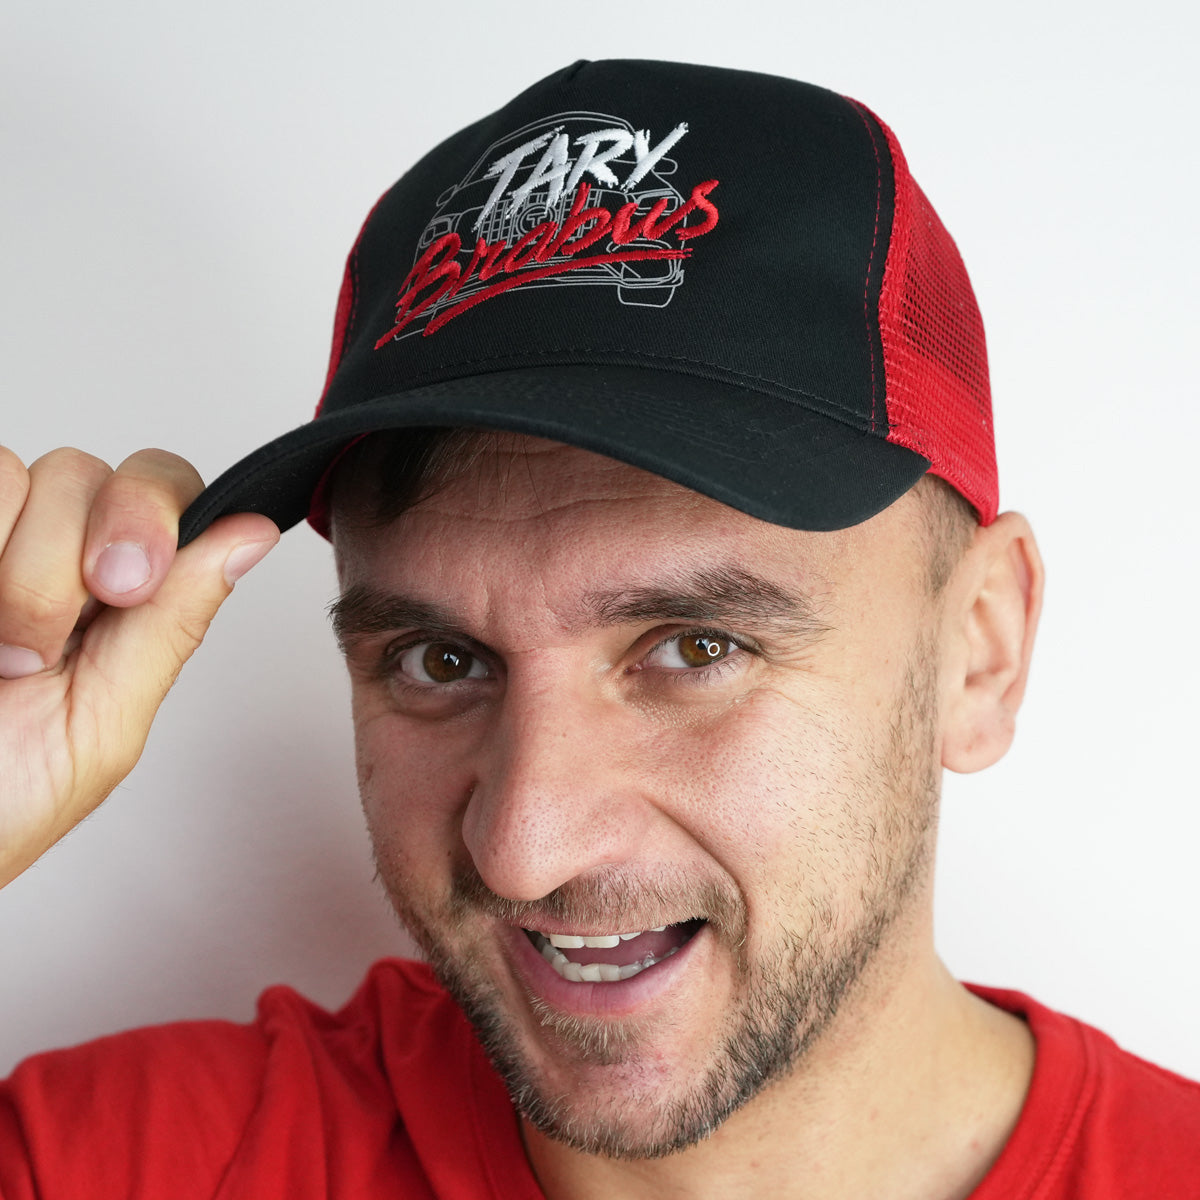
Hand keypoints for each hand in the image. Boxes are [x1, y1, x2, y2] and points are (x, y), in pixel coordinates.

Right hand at [0, 446, 278, 887]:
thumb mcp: (99, 723)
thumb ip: (172, 621)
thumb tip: (256, 533)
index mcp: (113, 599)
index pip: (165, 492)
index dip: (154, 516)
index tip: (126, 586)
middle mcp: (45, 555)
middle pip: (87, 473)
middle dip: (75, 552)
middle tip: (43, 638)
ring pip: (13, 470)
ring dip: (16, 570)